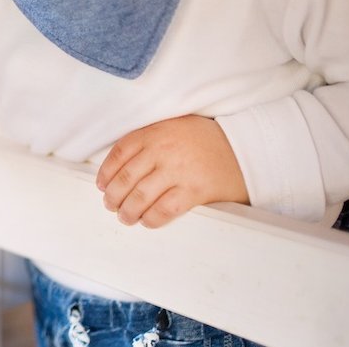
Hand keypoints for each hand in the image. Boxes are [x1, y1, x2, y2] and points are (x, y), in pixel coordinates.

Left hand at [96, 115, 248, 227]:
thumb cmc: (206, 138)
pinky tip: (147, 221)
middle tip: (111, 205)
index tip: (102, 185)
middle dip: (113, 196)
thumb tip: (120, 166)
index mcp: (154, 133)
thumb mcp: (174, 126)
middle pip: (125, 179)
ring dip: (127, 211)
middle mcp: (163, 150)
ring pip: (140, 197)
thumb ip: (149, 139)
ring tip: (125, 217)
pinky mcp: (194, 190)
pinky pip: (164, 210)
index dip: (106, 173)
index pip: (119, 154)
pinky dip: (150, 219)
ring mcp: (178, 171)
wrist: (246, 147)